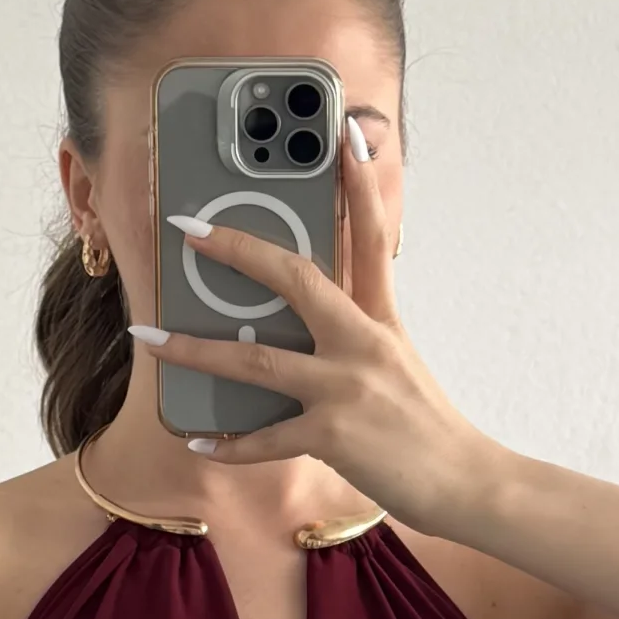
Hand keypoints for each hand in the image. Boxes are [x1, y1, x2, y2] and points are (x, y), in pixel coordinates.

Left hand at [132, 125, 498, 536]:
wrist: (467, 482)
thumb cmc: (428, 427)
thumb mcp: (397, 365)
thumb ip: (355, 339)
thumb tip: (305, 329)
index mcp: (382, 320)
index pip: (373, 236)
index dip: (359, 183)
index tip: (344, 135)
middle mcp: (363, 343)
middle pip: (295, 279)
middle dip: (238, 251)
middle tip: (191, 229)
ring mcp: (346, 387)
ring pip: (256, 359)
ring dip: (195, 350)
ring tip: (151, 338)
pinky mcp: (334, 434)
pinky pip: (265, 438)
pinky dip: (230, 442)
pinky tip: (199, 439)